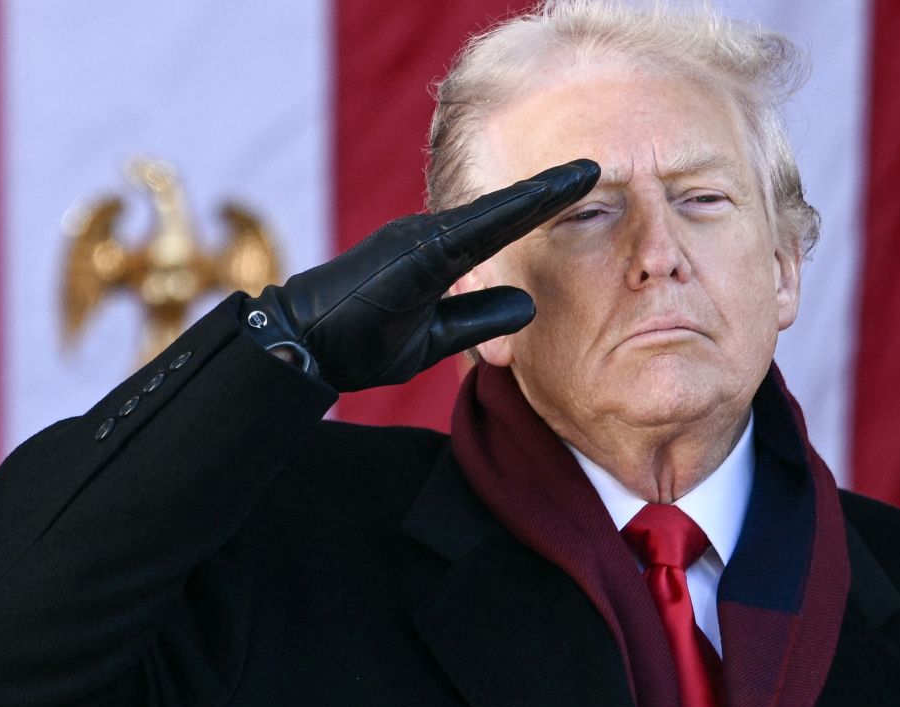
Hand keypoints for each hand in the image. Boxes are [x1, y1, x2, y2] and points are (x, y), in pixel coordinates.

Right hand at [241, 159, 599, 391]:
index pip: (499, 227)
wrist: (304, 346)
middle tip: (594, 167)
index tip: (582, 187)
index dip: (540, 207)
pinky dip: (511, 212)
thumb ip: (479, 318)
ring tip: (586, 173)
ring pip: (493, 215)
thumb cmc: (360, 341)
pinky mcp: (414, 252)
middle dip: (549, 191)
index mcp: (434, 253)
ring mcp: (420, 238)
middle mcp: (429, 235)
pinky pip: (473, 229)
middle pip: (502, 214)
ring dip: (539, 195)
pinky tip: (544, 198)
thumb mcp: (435, 336)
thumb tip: (528, 305)